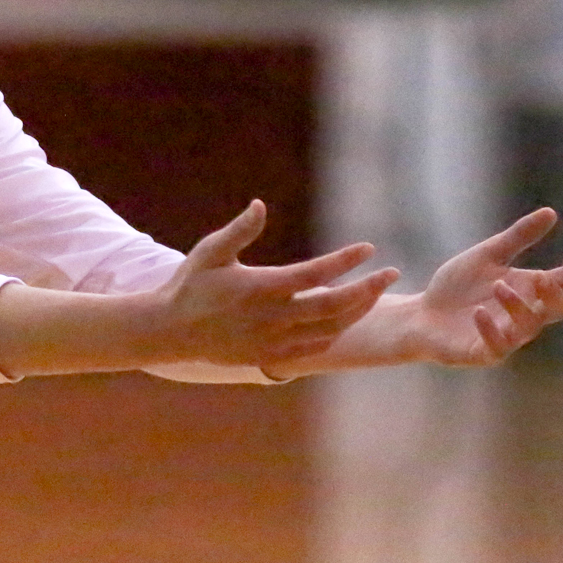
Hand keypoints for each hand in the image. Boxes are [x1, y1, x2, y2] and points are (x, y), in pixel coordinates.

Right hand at [163, 200, 400, 366]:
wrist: (171, 332)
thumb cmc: (191, 285)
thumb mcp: (210, 252)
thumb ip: (239, 230)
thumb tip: (260, 205)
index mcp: (260, 288)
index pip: (315, 273)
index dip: (345, 260)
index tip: (368, 248)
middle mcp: (271, 318)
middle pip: (333, 306)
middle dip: (368, 290)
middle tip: (392, 273)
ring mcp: (272, 342)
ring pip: (329, 330)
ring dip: (356, 312)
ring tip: (374, 294)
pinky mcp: (270, 358)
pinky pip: (314, 349)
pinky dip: (335, 334)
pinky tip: (345, 318)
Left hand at [404, 207, 562, 365]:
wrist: (421, 314)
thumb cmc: (457, 287)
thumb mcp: (486, 255)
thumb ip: (517, 237)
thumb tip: (551, 212)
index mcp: (527, 290)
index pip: (562, 285)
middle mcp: (523, 315)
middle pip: (556, 310)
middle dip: (552, 295)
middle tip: (536, 276)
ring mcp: (506, 337)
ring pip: (527, 327)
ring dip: (517, 306)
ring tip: (497, 285)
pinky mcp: (484, 353)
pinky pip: (497, 348)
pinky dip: (491, 330)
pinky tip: (478, 312)